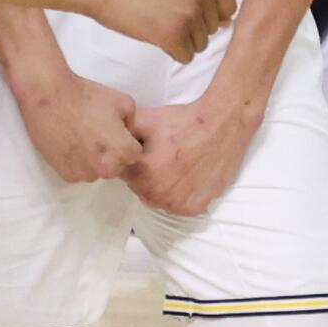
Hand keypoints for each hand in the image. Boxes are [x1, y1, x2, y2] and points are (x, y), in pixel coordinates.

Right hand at [12, 66, 144, 183]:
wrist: (49, 97)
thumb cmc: (87, 96)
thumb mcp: (124, 101)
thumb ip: (133, 122)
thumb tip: (130, 134)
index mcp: (123, 152)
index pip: (135, 155)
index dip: (127, 142)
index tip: (115, 131)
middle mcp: (106, 170)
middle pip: (117, 166)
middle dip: (112, 153)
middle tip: (98, 133)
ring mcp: (85, 174)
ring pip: (97, 170)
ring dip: (94, 159)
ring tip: (82, 137)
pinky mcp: (67, 175)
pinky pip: (79, 171)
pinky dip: (77, 161)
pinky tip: (71, 143)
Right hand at [88, 0, 235, 63]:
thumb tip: (228, 23)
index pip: (228, 7)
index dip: (207, 15)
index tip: (184, 10)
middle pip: (213, 29)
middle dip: (192, 29)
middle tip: (164, 13)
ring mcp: (190, 13)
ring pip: (200, 45)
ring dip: (181, 41)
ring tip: (158, 21)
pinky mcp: (175, 34)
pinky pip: (185, 57)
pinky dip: (171, 51)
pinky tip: (155, 35)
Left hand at [123, 98, 259, 217]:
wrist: (222, 124)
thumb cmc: (183, 121)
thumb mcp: (145, 119)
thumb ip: (121, 132)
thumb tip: (106, 139)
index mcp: (142, 174)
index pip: (124, 173)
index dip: (132, 161)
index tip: (145, 151)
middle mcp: (157, 194)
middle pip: (140, 188)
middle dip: (145, 175)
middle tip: (162, 156)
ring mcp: (177, 204)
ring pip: (158, 198)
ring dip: (162, 186)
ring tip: (175, 164)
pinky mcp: (195, 207)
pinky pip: (178, 205)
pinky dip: (180, 194)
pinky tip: (187, 175)